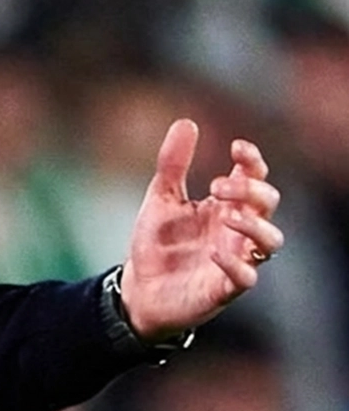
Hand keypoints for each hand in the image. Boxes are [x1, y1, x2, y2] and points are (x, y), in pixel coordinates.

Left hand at [120, 119, 283, 340]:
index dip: (253, 160)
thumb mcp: (161, 198)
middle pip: (268, 203)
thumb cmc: (158, 244)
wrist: (139, 288)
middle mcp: (237, 230)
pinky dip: (237, 265)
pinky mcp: (225, 288)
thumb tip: (187, 122)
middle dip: (250, 190)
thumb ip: (173, 164)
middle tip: (216, 187)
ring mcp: (236, 258)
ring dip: (255, 225)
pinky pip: (246, 278)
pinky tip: (214, 253)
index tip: (237, 147)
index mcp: (226, 205)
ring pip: (271, 241)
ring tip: (227, 216)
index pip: (254, 177)